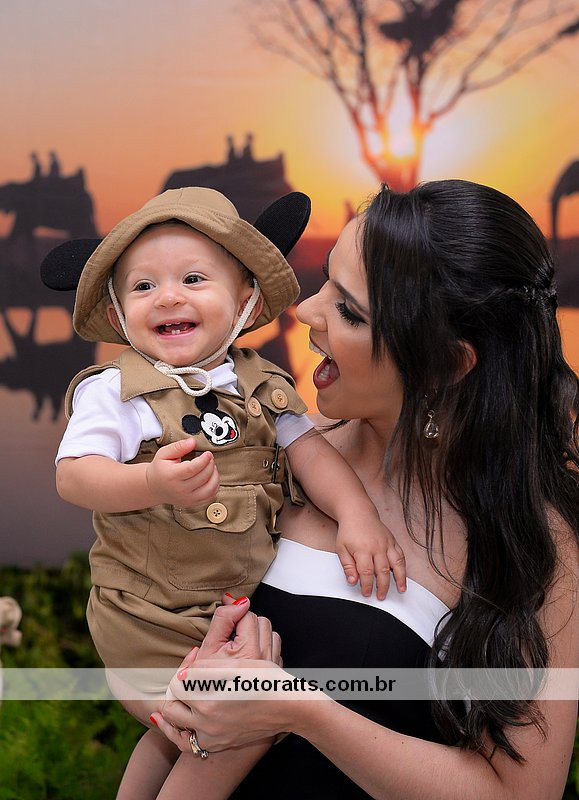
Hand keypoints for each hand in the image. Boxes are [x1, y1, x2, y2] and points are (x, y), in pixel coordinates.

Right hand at [145, 438, 219, 506]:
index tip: (208, 453)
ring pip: (209, 489)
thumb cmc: (160, 469)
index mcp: (171, 476)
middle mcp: (179, 489)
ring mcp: (186, 498)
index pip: (192, 468)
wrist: (154, 487)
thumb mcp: (164, 453)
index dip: (204, 460)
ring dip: (215, 476)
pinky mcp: (191, 503)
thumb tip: (192, 442)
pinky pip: (209, 496)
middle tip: (209, 458)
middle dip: (210, 465)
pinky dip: (215, 486)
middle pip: (203, 477)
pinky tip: (211, 477)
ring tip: (211, 467)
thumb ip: (178, 446)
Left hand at [153, 655, 291, 752]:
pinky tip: (185, 723)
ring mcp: (213, 736)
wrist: (286, 705)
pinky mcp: (220, 743)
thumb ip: (204, 667)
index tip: (194, 659)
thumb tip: (185, 672)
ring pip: (178, 728)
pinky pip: (191, 744)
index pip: (176, 685)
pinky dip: (185, 732)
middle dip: (174, 692)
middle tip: (184, 679)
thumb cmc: (264, 680)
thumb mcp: (234, 665)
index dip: (183, 669)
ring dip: (176, 712)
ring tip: (180, 699)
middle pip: (171, 708)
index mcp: (208, 700)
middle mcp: (207, 722)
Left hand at [336, 514, 405, 599]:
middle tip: (381, 596)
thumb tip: (353, 581)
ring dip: (400, 578)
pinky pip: (401, 555)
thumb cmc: (348, 531)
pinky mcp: (392, 540)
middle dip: (383, 586)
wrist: (358, 513)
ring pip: (397, 563)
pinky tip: (403, 574)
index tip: (367, 593)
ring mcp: (387, 543)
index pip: (366, 573)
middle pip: (383, 571)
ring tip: (401, 589)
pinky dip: (403, 566)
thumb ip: (348, 566)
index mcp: (363, 550)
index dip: (367, 585)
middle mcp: (377, 547)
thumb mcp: (341, 548)